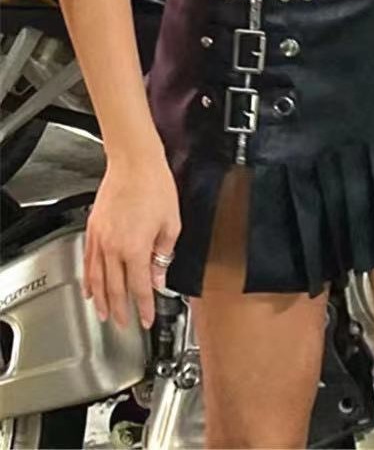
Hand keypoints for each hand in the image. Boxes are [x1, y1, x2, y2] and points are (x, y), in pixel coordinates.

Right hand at [82, 153, 181, 329]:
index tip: (147, 319)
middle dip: (121, 310)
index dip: (144, 307)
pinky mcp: (93, 229)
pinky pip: (87, 261)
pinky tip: (89, 288)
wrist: (135, 163)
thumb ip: (163, 256)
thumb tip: (159, 277)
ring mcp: (100, 238)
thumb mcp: (171, 225)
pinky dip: (88, 278)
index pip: (139, 288)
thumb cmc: (155, 187)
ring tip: (103, 315)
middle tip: (124, 325)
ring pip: (97, 278)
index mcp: (135, 248)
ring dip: (101, 300)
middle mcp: (114, 247)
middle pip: (115, 288)